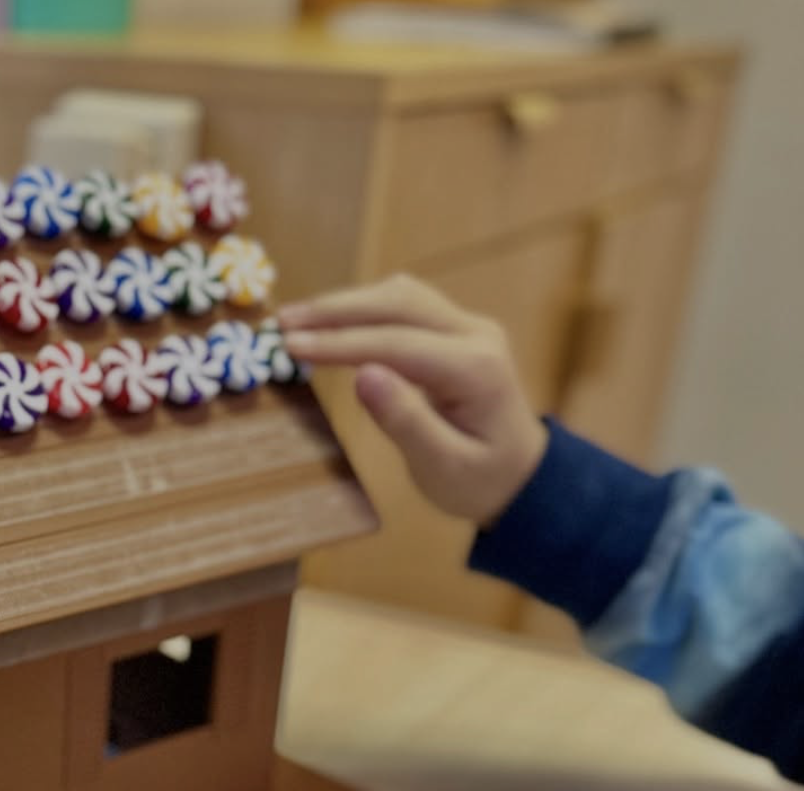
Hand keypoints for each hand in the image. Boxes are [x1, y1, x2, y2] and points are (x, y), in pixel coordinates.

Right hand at [276, 275, 547, 526]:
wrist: (522, 477)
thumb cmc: (480, 481)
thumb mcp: (441, 467)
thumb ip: (405, 420)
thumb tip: (363, 374)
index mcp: (475, 369)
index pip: (397, 342)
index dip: (340, 342)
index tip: (290, 346)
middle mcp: (476, 334)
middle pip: (398, 304)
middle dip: (335, 310)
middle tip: (282, 323)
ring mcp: (468, 327)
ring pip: (401, 296)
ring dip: (347, 303)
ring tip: (297, 318)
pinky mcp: (456, 330)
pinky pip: (406, 305)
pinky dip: (364, 308)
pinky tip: (332, 319)